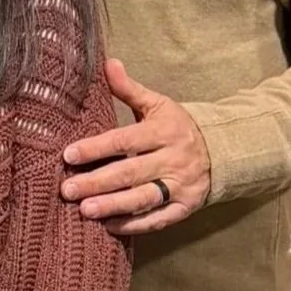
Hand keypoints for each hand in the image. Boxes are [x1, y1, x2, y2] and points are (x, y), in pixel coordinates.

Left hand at [60, 58, 211, 235]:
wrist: (222, 150)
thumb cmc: (178, 126)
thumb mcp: (157, 105)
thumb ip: (129, 89)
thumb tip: (108, 63)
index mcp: (164, 131)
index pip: (124, 140)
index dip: (96, 148)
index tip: (69, 155)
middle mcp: (173, 159)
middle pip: (130, 172)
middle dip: (97, 182)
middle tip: (68, 189)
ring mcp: (181, 185)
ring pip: (144, 198)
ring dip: (113, 206)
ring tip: (85, 210)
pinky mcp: (185, 207)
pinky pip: (158, 219)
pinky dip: (134, 225)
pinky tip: (108, 226)